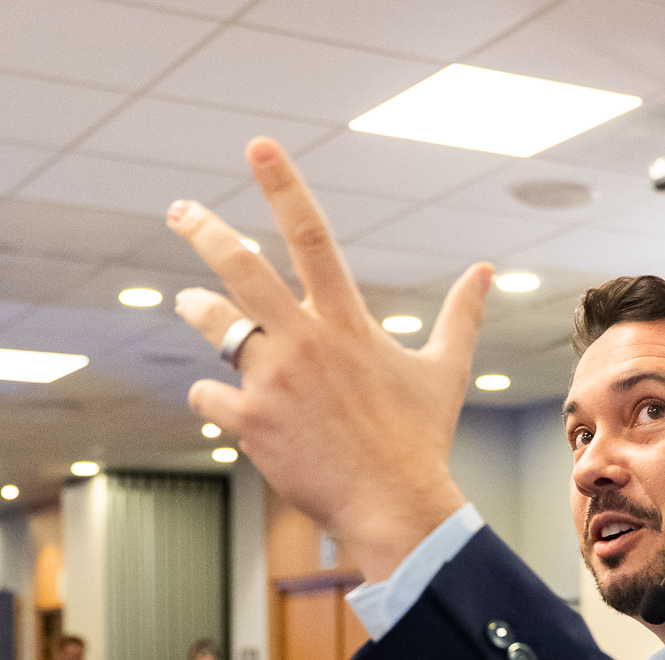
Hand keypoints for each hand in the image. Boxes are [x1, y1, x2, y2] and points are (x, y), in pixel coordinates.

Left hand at [167, 140, 492, 580]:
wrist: (394, 506)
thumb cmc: (420, 438)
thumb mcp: (444, 371)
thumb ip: (461, 314)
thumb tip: (485, 271)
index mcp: (347, 322)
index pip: (312, 236)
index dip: (283, 186)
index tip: (257, 147)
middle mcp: (305, 341)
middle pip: (240, 268)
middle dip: (204, 231)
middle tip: (179, 209)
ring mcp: (273, 381)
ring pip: (215, 327)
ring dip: (198, 310)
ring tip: (188, 302)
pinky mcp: (251, 422)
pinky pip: (210, 394)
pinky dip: (214, 394)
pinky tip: (221, 399)